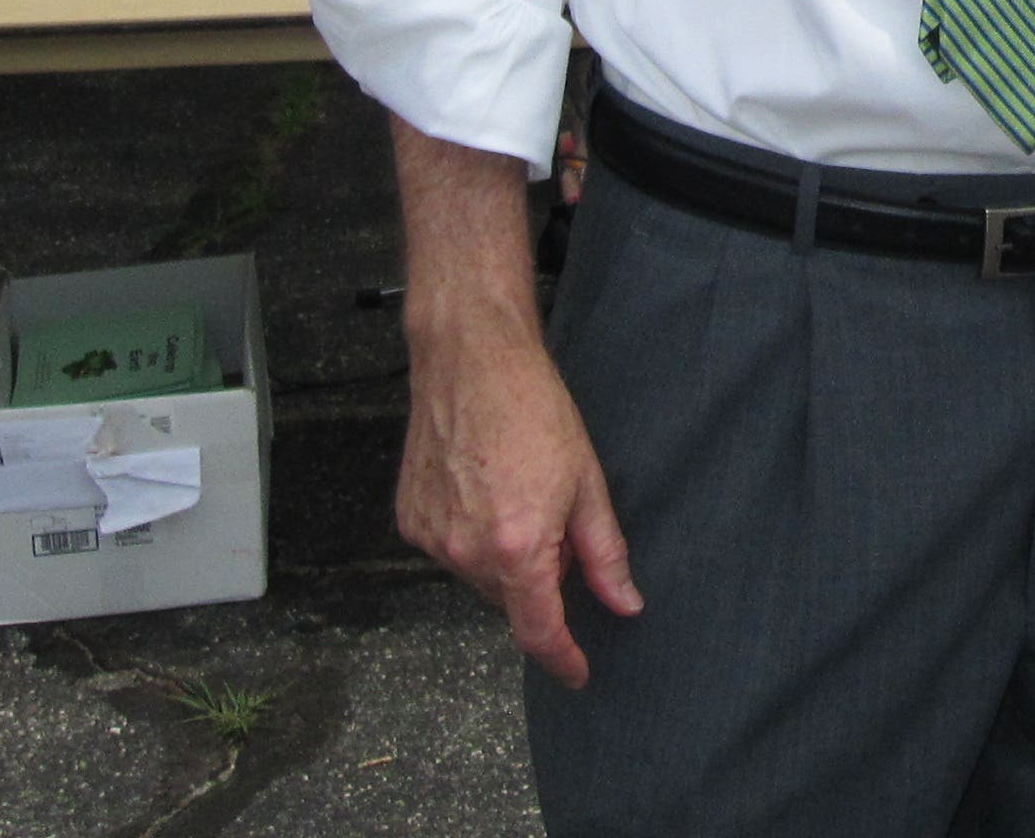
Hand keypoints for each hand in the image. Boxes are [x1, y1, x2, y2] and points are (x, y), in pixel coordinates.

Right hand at [395, 322, 641, 686]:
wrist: (471, 361)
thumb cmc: (534, 411)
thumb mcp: (586, 483)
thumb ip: (604, 554)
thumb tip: (624, 603)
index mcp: (517, 548)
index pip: (539, 631)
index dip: (562, 659)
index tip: (578, 672)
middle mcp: (466, 552)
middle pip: (510, 599)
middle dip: (538, 578)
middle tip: (554, 519)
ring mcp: (431, 538)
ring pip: (478, 576)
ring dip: (503, 557)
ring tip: (516, 491)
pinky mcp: (409, 520)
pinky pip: (450, 548)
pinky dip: (471, 535)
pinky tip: (483, 488)